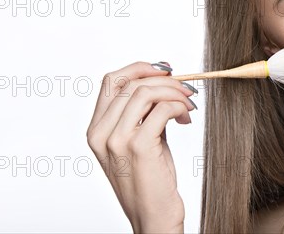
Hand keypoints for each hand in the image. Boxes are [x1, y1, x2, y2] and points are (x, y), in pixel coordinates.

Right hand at [86, 61, 197, 232]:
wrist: (154, 217)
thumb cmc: (149, 180)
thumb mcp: (139, 140)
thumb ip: (142, 112)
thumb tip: (163, 80)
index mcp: (96, 130)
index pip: (111, 81)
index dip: (139, 68)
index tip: (164, 70)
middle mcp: (100, 134)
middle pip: (130, 82)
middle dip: (164, 80)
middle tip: (185, 89)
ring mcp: (117, 140)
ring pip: (145, 92)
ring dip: (174, 92)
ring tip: (188, 105)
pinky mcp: (138, 147)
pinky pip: (161, 109)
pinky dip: (178, 106)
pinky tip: (186, 118)